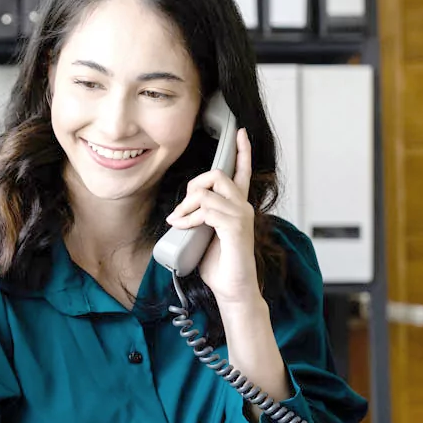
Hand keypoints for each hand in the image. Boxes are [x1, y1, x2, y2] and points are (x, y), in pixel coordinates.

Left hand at [164, 127, 259, 306]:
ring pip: (208, 190)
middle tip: (180, 211)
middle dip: (193, 186)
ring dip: (187, 206)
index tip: (240, 132)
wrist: (233, 290)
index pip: (242, 172)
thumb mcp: (203, 234)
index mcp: (236, 206)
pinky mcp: (235, 228)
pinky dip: (191, 217)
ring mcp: (241, 216)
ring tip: (180, 223)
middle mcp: (242, 207)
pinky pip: (207, 209)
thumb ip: (198, 217)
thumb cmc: (220, 265)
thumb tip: (179, 212)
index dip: (242, 151)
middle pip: (216, 174)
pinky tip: (186, 229)